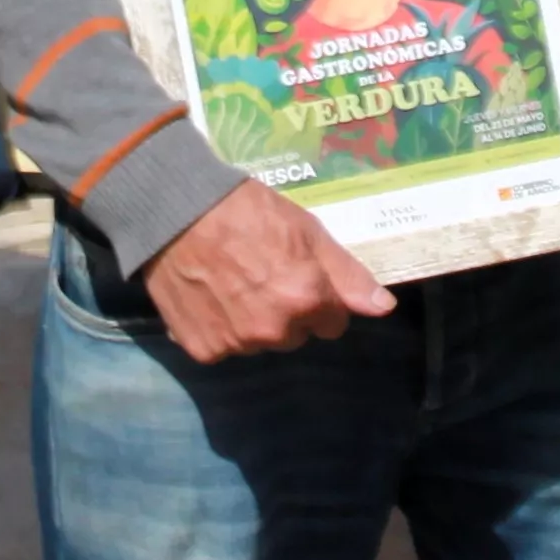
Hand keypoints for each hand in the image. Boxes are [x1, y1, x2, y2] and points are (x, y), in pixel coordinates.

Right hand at [142, 177, 395, 362]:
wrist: (175, 210)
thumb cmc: (246, 210)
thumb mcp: (307, 230)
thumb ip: (347, 275)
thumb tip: (384, 307)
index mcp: (306, 300)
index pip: (333, 323)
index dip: (319, 298)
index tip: (298, 274)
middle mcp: (274, 329)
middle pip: (296, 336)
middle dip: (287, 312)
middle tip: (261, 274)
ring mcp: (236, 343)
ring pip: (260, 343)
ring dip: (253, 321)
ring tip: (231, 282)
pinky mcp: (203, 349)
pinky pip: (225, 347)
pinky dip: (219, 328)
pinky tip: (209, 296)